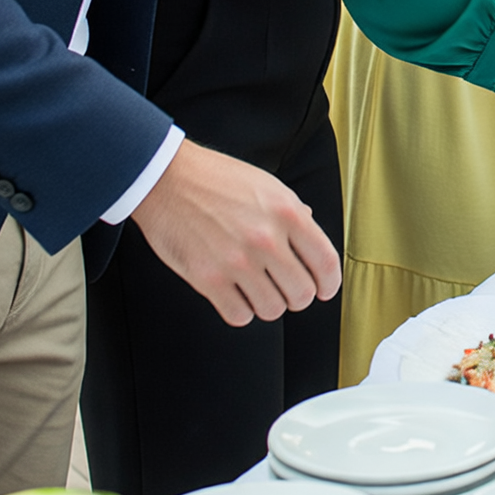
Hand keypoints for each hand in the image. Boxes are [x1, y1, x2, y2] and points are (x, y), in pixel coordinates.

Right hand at [131, 141, 340, 328]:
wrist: (165, 179)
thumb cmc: (215, 178)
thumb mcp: (266, 185)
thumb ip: (293, 212)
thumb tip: (311, 236)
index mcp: (287, 212)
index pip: (326, 263)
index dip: (329, 283)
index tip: (324, 289)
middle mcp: (266, 239)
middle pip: (302, 294)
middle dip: (297, 296)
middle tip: (285, 289)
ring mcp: (237, 261)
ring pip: (272, 310)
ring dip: (268, 303)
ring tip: (257, 289)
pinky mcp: (208, 279)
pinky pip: (239, 316)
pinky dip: (240, 310)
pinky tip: (235, 294)